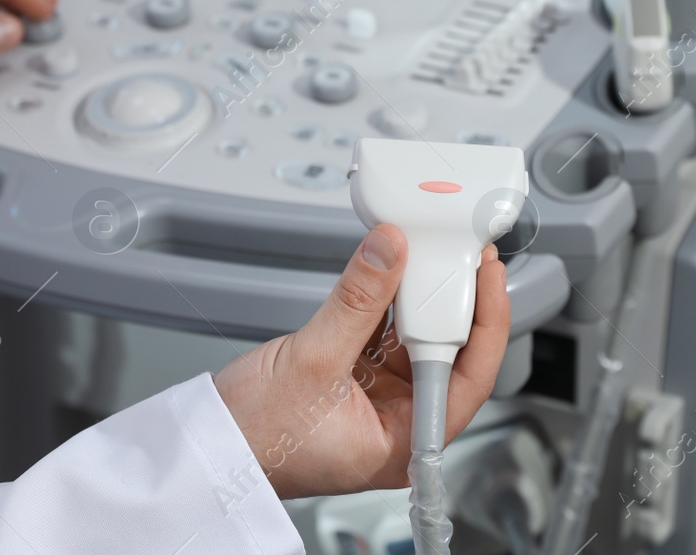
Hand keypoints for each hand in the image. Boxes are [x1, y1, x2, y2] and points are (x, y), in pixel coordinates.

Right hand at [213, 225, 509, 499]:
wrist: (208, 445)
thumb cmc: (255, 437)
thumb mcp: (313, 360)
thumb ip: (357, 300)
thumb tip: (390, 250)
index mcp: (404, 442)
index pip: (470, 379)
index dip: (486, 324)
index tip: (488, 277)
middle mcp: (397, 423)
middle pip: (446, 353)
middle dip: (453, 302)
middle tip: (461, 254)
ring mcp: (375, 399)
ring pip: (413, 338)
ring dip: (418, 297)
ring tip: (428, 254)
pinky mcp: (351, 376)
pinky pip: (382, 332)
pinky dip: (386, 300)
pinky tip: (390, 269)